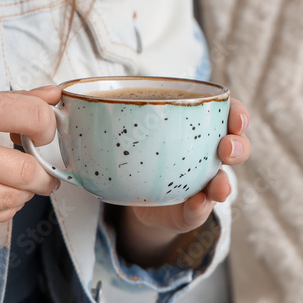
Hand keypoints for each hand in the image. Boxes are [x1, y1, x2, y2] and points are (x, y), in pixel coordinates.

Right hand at [0, 87, 61, 238]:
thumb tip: (54, 96)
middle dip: (43, 174)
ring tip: (8, 183)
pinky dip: (0, 209)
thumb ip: (5, 103)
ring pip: (13, 199)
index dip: (48, 128)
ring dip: (21, 194)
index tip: (44, 135)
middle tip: (41, 172)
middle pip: (27, 170)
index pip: (30, 115)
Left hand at [115, 98, 250, 267]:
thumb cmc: (136, 149)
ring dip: (226, 182)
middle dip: (238, 146)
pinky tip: (198, 204)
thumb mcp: (127, 125)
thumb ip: (105, 109)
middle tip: (226, 148)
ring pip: (224, 180)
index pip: (230, 114)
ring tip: (220, 186)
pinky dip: (200, 208)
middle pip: (235, 147)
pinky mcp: (190, 210)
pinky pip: (199, 211)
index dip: (239, 114)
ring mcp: (202, 184)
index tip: (237, 118)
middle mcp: (208, 155)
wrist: (134, 195)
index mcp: (200, 127)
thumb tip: (64, 92)